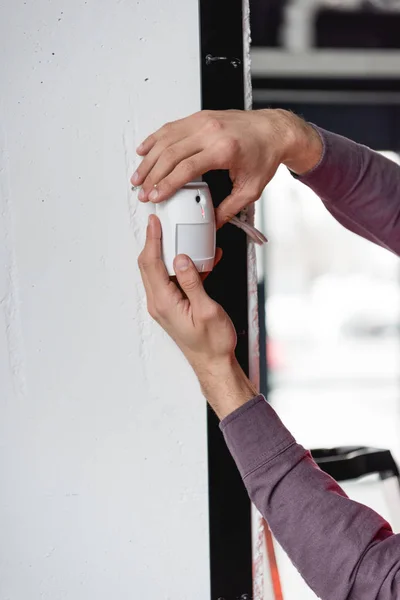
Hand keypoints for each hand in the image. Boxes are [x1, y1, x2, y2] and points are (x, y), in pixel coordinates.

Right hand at [131, 109, 321, 227]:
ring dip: (148, 159)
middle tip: (143, 191)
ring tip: (139, 177)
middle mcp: (211, 132)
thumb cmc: (265, 154)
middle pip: (170, 154)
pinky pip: (170, 127)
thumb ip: (229, 209)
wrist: (274, 131)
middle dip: (152, 176)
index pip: (185, 169)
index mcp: (223, 149)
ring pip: (165, 139)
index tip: (155, 196)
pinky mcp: (199, 117)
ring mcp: (203, 121)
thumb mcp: (250, 189)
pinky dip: (154, 139)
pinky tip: (145, 151)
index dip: (166, 185)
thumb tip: (213, 223)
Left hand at [138, 215, 236, 370]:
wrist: (214, 363)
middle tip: (161, 223)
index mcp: (164, 303)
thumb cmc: (212, 343)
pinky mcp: (172, 306)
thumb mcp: (206, 310)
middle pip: (149, 265)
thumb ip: (192, 282)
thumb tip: (182, 258)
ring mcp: (164, 305)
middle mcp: (159, 303)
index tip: (154, 222)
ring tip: (181, 237)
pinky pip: (171, 281)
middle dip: (154, 241)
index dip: (152, 240)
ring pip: (159, 271)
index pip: (151, 264)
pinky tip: (199, 261)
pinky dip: (182, 268)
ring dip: (168, 253)